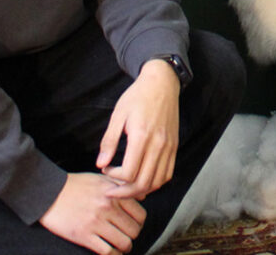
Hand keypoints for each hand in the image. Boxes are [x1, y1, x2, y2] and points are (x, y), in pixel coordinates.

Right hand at [40, 173, 146, 253]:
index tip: (133, 225)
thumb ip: (121, 185)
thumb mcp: (101, 178)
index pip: (140, 214)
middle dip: (132, 236)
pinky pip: (107, 251)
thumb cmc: (75, 185)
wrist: (49, 193)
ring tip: (120, 246)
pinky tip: (112, 253)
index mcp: (114, 194)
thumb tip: (142, 196)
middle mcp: (108, 208)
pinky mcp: (84, 235)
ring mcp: (96, 222)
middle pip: (134, 230)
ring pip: (124, 242)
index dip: (139, 223)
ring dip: (125, 247)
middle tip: (126, 236)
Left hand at [97, 60, 181, 198]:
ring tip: (127, 187)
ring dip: (141, 190)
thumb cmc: (137, 97)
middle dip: (125, 192)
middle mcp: (158, 145)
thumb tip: (100, 164)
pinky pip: (168, 174)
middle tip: (113, 189)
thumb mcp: (118, 115)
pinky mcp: (174, 146)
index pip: (129, 173)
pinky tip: (143, 180)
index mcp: (141, 136)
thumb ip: (109, 141)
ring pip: (157, 182)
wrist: (162, 83)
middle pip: (143, 183)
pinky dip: (156, 183)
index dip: (114, 177)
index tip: (106, 169)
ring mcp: (169, 147)